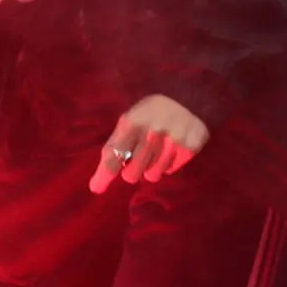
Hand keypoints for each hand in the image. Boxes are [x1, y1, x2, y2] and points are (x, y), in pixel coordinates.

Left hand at [91, 93, 208, 193]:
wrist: (188, 98)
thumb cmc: (150, 113)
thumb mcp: (129, 120)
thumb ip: (115, 145)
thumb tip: (98, 183)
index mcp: (132, 122)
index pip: (114, 156)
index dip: (103, 175)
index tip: (96, 188)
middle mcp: (152, 132)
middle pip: (132, 174)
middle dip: (131, 170)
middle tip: (138, 158)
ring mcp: (173, 140)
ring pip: (152, 175)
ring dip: (151, 167)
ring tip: (157, 150)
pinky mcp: (191, 147)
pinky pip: (170, 170)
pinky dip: (168, 163)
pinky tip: (170, 148)